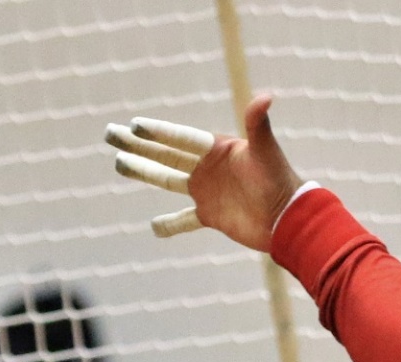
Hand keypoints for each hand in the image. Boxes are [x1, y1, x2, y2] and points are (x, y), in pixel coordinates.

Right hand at [106, 94, 302, 248]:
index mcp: (216, 149)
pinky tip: (153, 227)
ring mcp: (207, 192)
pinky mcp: (211, 215)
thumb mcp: (266, 151)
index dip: (158, 132)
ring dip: (143, 173)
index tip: (134, 126)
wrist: (290, 219)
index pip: (180, 138)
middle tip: (110, 134)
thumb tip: (266, 95)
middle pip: (165, 155)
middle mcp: (208, 168)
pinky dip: (170, 225)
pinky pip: (185, 220)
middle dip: (138, 145)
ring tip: (118, 164)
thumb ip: (259, 123)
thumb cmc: (280, 181)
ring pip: (167, 181)